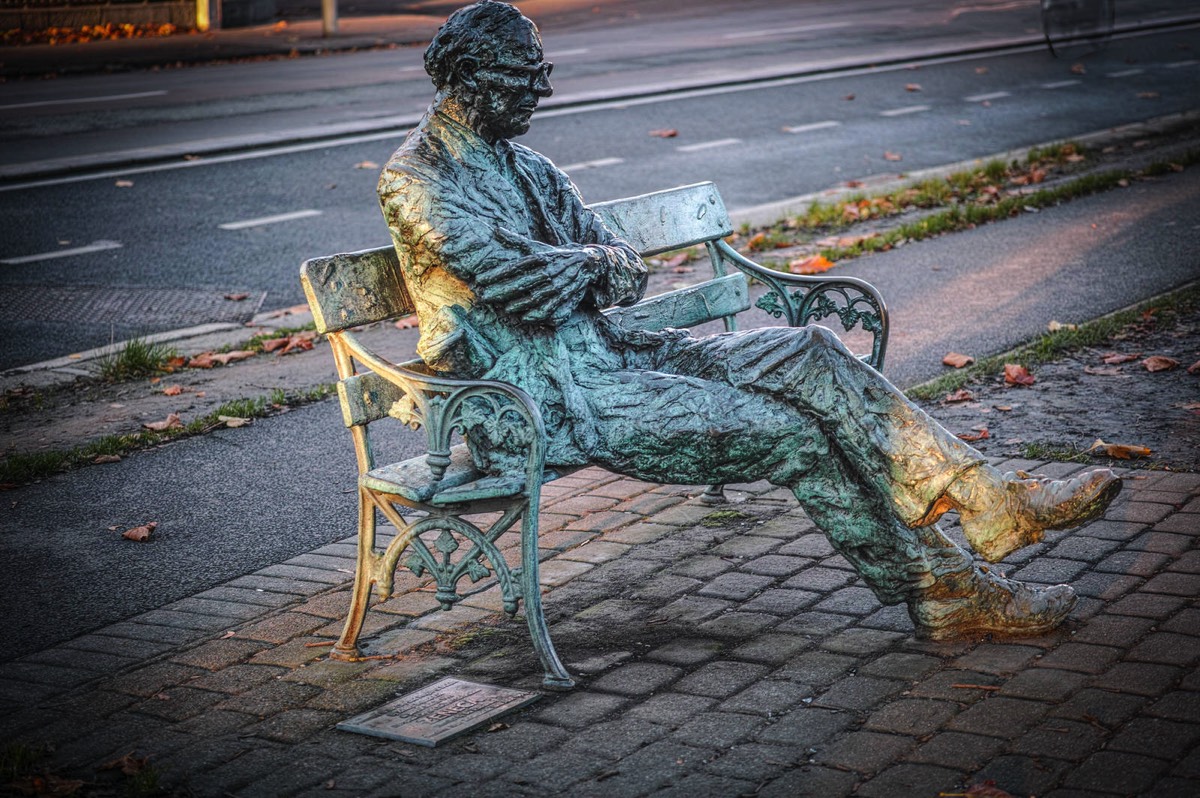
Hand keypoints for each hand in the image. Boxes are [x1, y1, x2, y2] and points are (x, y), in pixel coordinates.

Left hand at [475, 247, 593, 325]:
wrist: (587, 262)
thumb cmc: (556, 255)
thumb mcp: (537, 247)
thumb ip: (516, 241)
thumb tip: (496, 229)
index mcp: (539, 257)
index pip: (513, 266)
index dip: (496, 274)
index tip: (480, 280)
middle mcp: (548, 271)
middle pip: (521, 282)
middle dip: (501, 291)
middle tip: (484, 297)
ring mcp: (557, 285)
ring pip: (535, 296)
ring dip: (519, 303)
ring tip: (504, 309)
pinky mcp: (565, 296)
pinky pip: (550, 307)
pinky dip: (537, 313)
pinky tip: (524, 317)